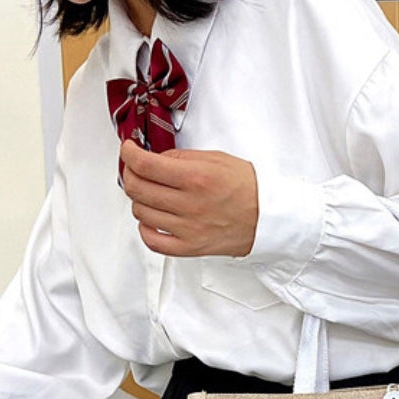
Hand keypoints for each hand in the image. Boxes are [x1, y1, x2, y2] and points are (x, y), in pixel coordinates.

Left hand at [120, 140, 258, 257]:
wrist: (269, 217)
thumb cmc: (248, 188)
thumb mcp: (216, 159)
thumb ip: (181, 158)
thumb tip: (154, 159)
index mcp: (196, 178)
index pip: (144, 165)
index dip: (129, 154)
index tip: (129, 150)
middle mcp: (189, 204)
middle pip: (136, 188)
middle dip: (130, 173)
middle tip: (136, 169)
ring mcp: (188, 229)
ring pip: (141, 213)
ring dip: (140, 200)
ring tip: (151, 194)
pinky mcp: (190, 248)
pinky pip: (152, 241)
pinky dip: (145, 229)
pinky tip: (153, 219)